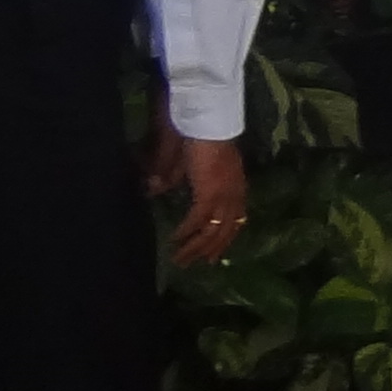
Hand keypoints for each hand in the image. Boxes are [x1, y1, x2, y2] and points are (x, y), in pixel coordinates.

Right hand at [164, 133, 249, 269]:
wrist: (207, 125)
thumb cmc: (198, 139)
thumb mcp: (187, 163)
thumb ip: (173, 177)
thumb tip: (155, 188)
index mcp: (236, 189)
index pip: (235, 221)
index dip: (224, 239)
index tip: (215, 255)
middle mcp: (234, 196)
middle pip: (225, 231)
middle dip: (210, 250)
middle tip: (198, 265)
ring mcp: (224, 196)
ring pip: (212, 231)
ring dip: (195, 248)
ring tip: (181, 261)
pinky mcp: (210, 195)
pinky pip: (198, 221)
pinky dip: (186, 232)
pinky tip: (174, 241)